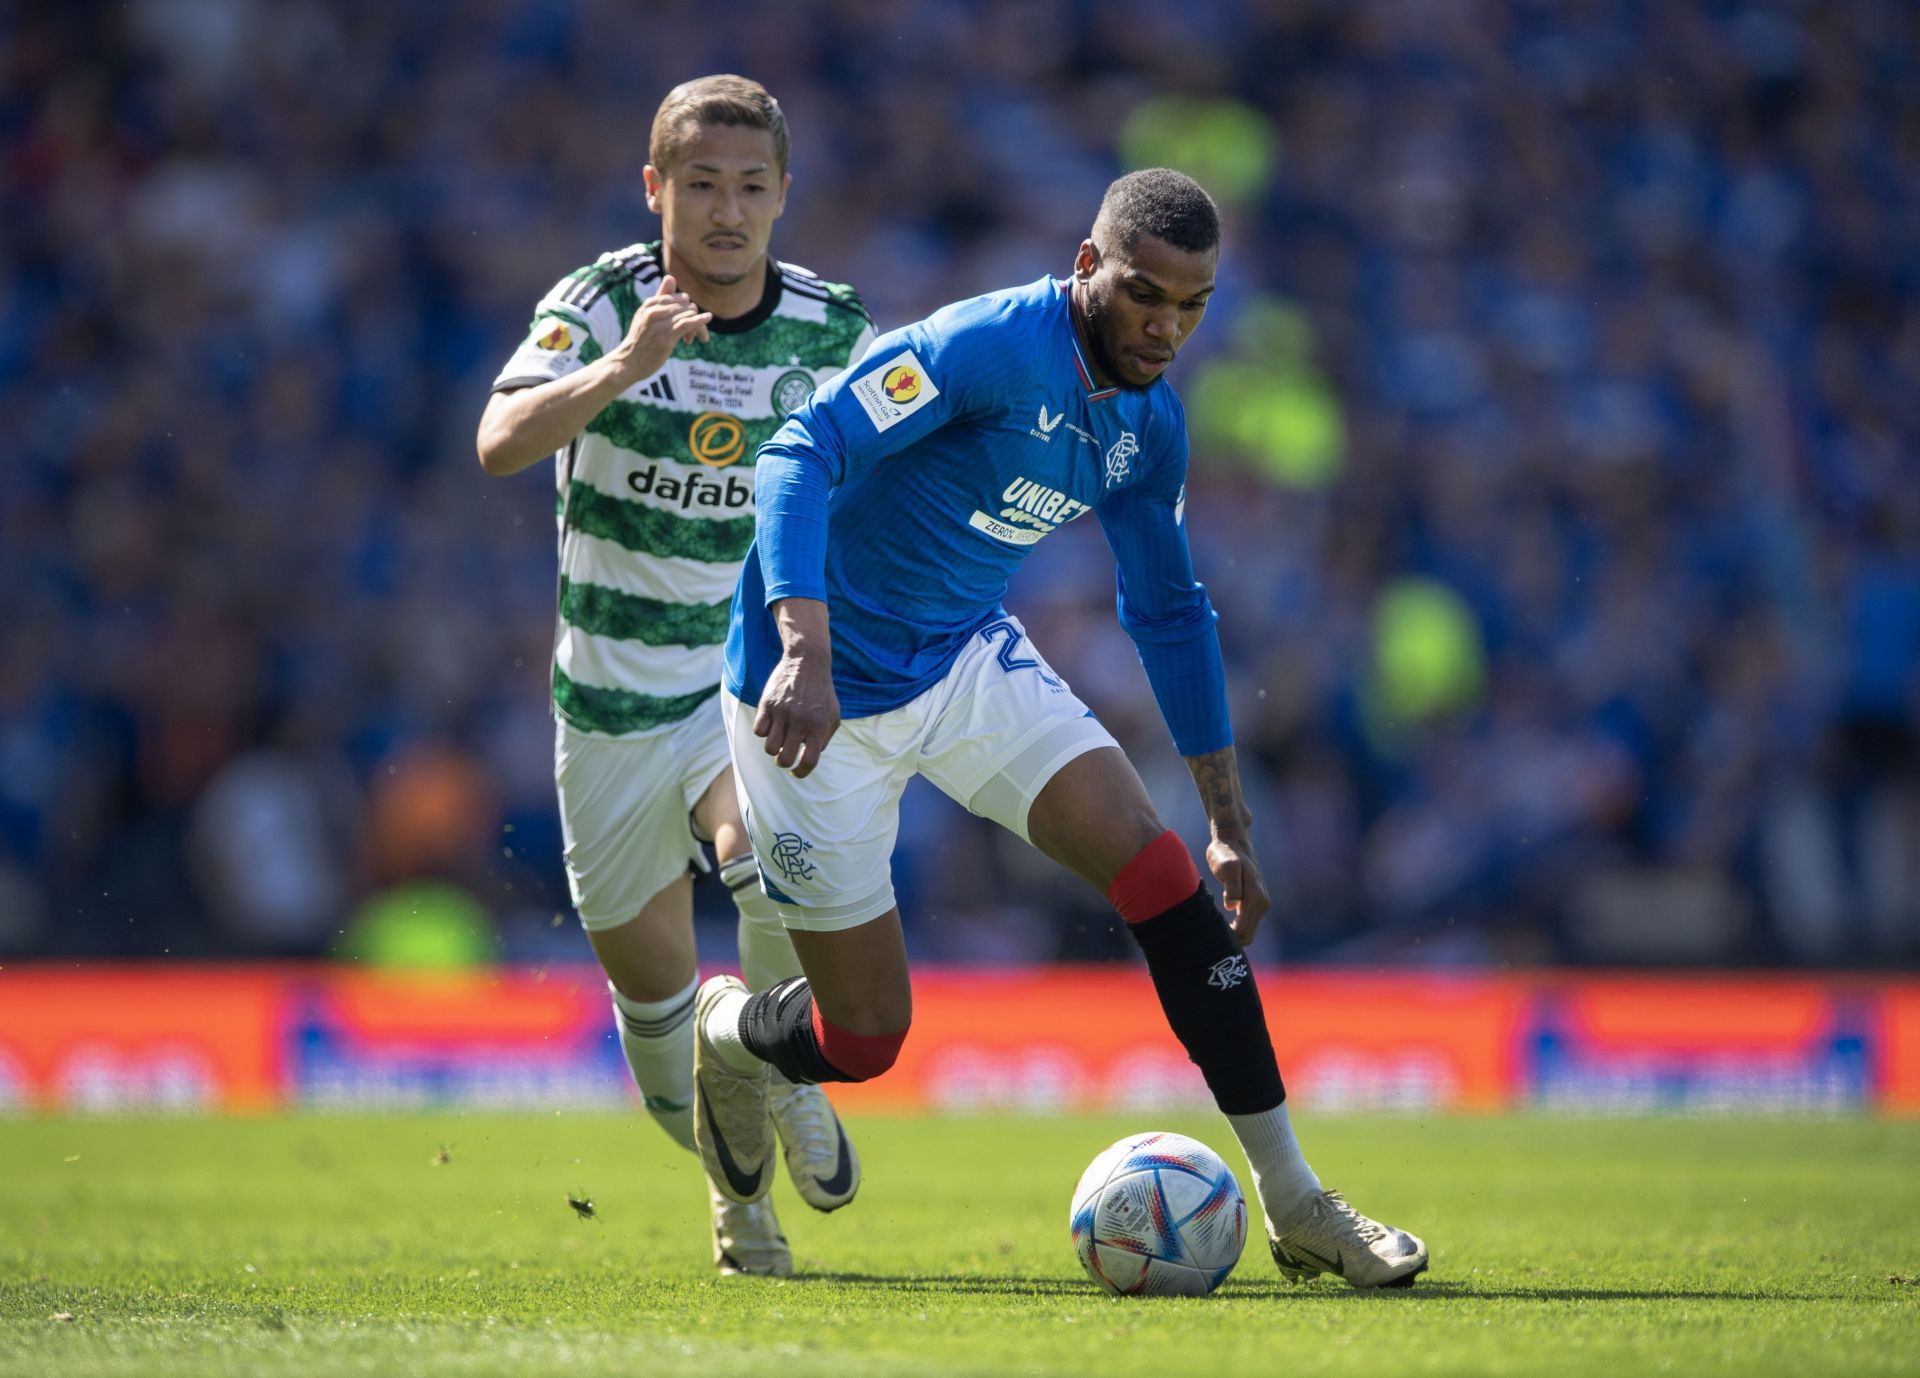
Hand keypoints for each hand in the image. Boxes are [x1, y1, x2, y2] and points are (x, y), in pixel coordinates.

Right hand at [608, 275, 710, 383]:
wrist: (628, 362)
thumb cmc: (640, 340)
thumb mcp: (647, 315)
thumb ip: (661, 297)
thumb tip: (671, 277)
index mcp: (650, 303)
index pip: (678, 298)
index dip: (686, 309)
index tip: (685, 324)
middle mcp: (654, 310)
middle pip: (686, 306)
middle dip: (692, 318)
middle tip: (690, 335)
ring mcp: (660, 323)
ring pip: (688, 314)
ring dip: (697, 326)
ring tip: (692, 339)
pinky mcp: (666, 336)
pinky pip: (687, 323)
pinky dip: (700, 320)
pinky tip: (708, 318)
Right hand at [754, 650, 839, 777]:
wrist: (807, 662)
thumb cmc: (821, 692)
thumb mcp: (833, 715)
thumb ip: (824, 738)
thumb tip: (809, 756)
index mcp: (818, 728)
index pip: (808, 761)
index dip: (801, 773)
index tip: (796, 772)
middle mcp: (800, 722)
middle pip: (784, 759)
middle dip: (783, 762)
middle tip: (785, 755)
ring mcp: (782, 713)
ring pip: (769, 748)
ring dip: (773, 748)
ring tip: (779, 738)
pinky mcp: (768, 704)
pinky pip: (758, 731)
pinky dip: (763, 732)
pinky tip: (770, 725)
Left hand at [1204, 832, 1270, 944]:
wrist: (1232, 840)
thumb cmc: (1225, 853)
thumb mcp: (1226, 867)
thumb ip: (1232, 887)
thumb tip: (1232, 906)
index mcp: (1256, 898)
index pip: (1243, 932)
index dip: (1227, 939)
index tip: (1209, 936)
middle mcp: (1262, 903)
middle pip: (1247, 937)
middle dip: (1230, 940)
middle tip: (1207, 936)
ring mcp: (1260, 903)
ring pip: (1247, 932)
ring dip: (1232, 935)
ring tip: (1211, 930)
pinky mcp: (1254, 901)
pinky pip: (1246, 923)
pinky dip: (1234, 928)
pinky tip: (1219, 924)